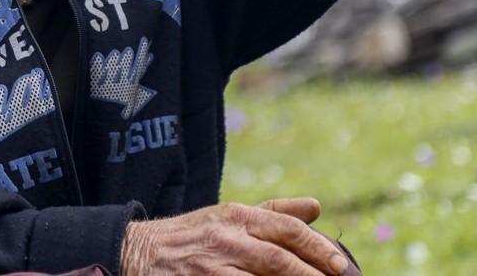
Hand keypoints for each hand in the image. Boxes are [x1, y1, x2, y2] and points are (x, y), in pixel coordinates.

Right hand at [119, 198, 350, 275]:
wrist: (137, 252)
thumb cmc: (191, 235)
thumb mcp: (228, 215)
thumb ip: (273, 212)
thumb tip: (316, 207)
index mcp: (236, 216)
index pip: (285, 228)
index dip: (316, 246)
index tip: (340, 264)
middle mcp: (227, 239)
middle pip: (278, 258)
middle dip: (311, 272)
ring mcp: (213, 268)